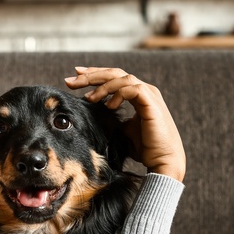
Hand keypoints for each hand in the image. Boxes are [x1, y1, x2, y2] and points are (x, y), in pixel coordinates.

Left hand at [65, 67, 185, 181]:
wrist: (162, 160)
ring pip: (122, 78)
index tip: (75, 77)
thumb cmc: (144, 148)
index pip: (113, 78)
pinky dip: (118, 94)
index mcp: (137, 95)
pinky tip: (108, 106)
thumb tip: (92, 115)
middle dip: (91, 75)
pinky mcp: (151, 103)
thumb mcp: (121, 130)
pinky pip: (132, 89)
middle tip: (71, 80)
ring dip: (102, 86)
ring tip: (88, 98)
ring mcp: (149, 94)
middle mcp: (144, 90)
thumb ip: (110, 118)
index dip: (94, 75)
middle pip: (114, 73)